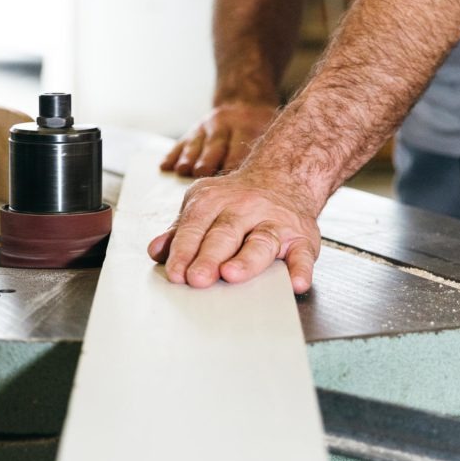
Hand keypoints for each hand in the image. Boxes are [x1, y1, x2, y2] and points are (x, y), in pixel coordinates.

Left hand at [147, 170, 319, 293]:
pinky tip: (296, 283)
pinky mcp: (302, 238)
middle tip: (197, 279)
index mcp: (215, 201)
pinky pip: (303, 254)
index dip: (184, 250)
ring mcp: (275, 223)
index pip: (196, 226)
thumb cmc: (238, 201)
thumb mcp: (204, 205)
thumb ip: (181, 230)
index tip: (176, 272)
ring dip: (247, 260)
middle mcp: (246, 209)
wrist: (286, 176)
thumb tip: (156, 251)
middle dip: (210, 256)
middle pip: (226, 233)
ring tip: (232, 275)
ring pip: (261, 242)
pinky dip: (301, 269)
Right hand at [160, 102, 276, 177]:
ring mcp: (206, 127)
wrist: (245, 101)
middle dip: (207, 160)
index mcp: (246, 127)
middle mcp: (224, 125)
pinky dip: (172, 155)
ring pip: (196, 144)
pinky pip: (180, 143)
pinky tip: (165, 166)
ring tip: (183, 170)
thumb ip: (265, 156)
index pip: (238, 148)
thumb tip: (268, 187)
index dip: (233, 164)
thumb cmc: (260, 128)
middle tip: (201, 174)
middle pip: (214, 145)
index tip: (230, 185)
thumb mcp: (269, 133)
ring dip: (189, 157)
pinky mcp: (193, 130)